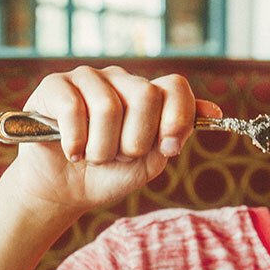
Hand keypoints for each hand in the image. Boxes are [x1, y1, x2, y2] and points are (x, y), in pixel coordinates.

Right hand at [2, 65, 218, 214]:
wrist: (63, 191)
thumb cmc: (108, 174)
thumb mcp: (149, 161)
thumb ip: (175, 135)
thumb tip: (214, 112)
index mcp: (147, 94)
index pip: (175, 87)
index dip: (177, 118)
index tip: (167, 148)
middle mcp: (119, 80)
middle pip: (145, 96)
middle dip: (134, 141)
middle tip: (119, 157)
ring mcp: (87, 78)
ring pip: (108, 107)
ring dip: (101, 148)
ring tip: (92, 157)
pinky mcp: (55, 86)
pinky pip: (73, 108)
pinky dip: (75, 141)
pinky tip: (71, 152)